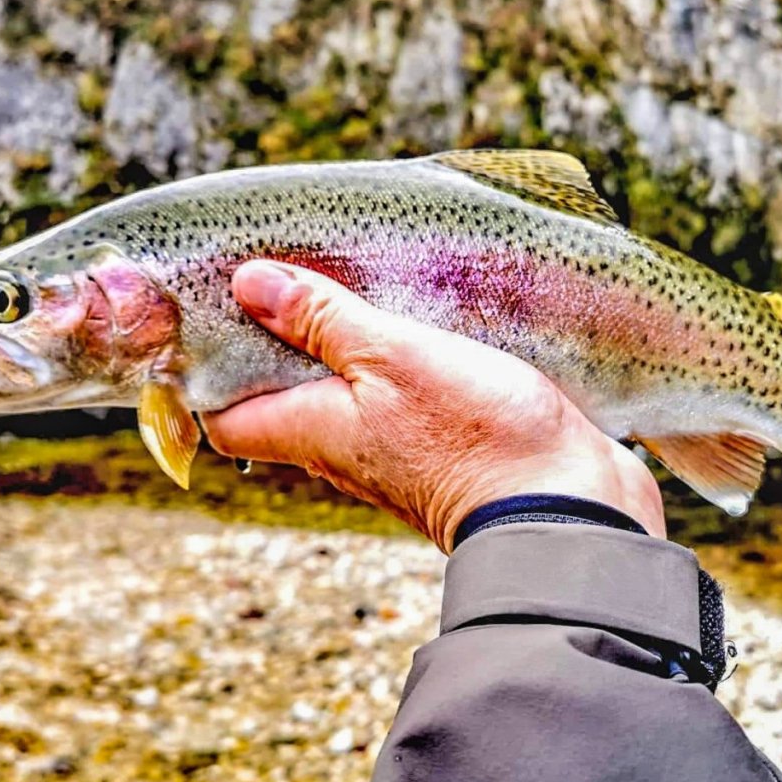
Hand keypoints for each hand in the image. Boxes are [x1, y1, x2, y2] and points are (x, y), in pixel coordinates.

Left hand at [200, 261, 666, 549]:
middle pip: (285, 399)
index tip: (219, 313)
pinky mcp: (445, 446)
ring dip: (346, 346)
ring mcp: (395, 452)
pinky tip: (420, 320)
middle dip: (281, 341)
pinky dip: (398, 361)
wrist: (571, 508)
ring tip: (359, 283)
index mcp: (313, 431)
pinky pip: (401, 400)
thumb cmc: (477, 437)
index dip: (211, 373)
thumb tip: (248, 285)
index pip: (225, 418)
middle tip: (295, 273)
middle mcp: (344, 450)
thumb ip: (322, 320)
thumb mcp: (393, 357)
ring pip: (347, 394)